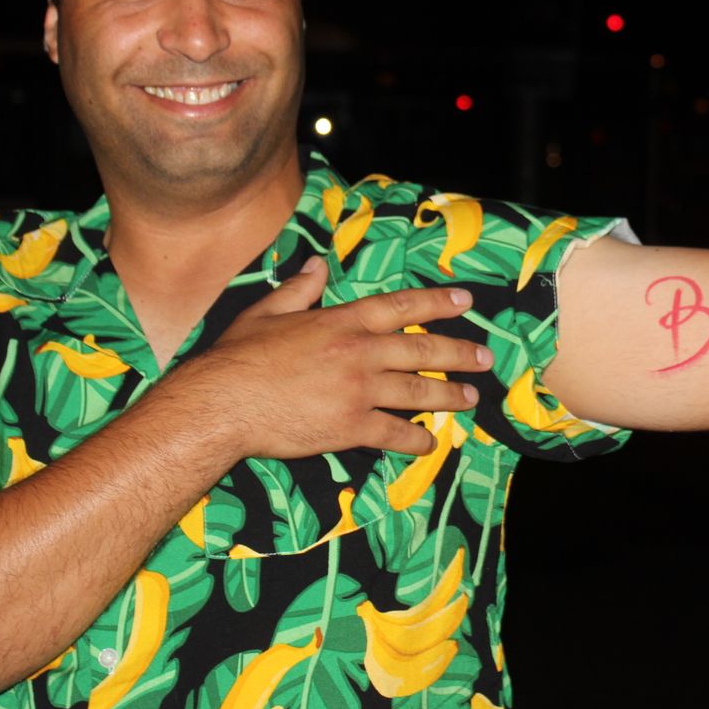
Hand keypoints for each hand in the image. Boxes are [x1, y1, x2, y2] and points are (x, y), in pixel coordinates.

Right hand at [164, 257, 488, 457]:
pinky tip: (429, 443)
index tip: (465, 300)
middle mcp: (359, 352)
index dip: (437, 302)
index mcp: (341, 321)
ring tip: (470, 398)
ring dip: (448, 395)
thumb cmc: (239, 357)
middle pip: (422, 349)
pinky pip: (394, 433)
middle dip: (459, 352)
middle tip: (485, 357)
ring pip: (418, 391)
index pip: (401, 305)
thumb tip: (317, 264)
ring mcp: (358, 391)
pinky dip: (415, 439)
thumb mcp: (267, 311)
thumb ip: (299, 288)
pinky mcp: (350, 427)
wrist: (223, 403)